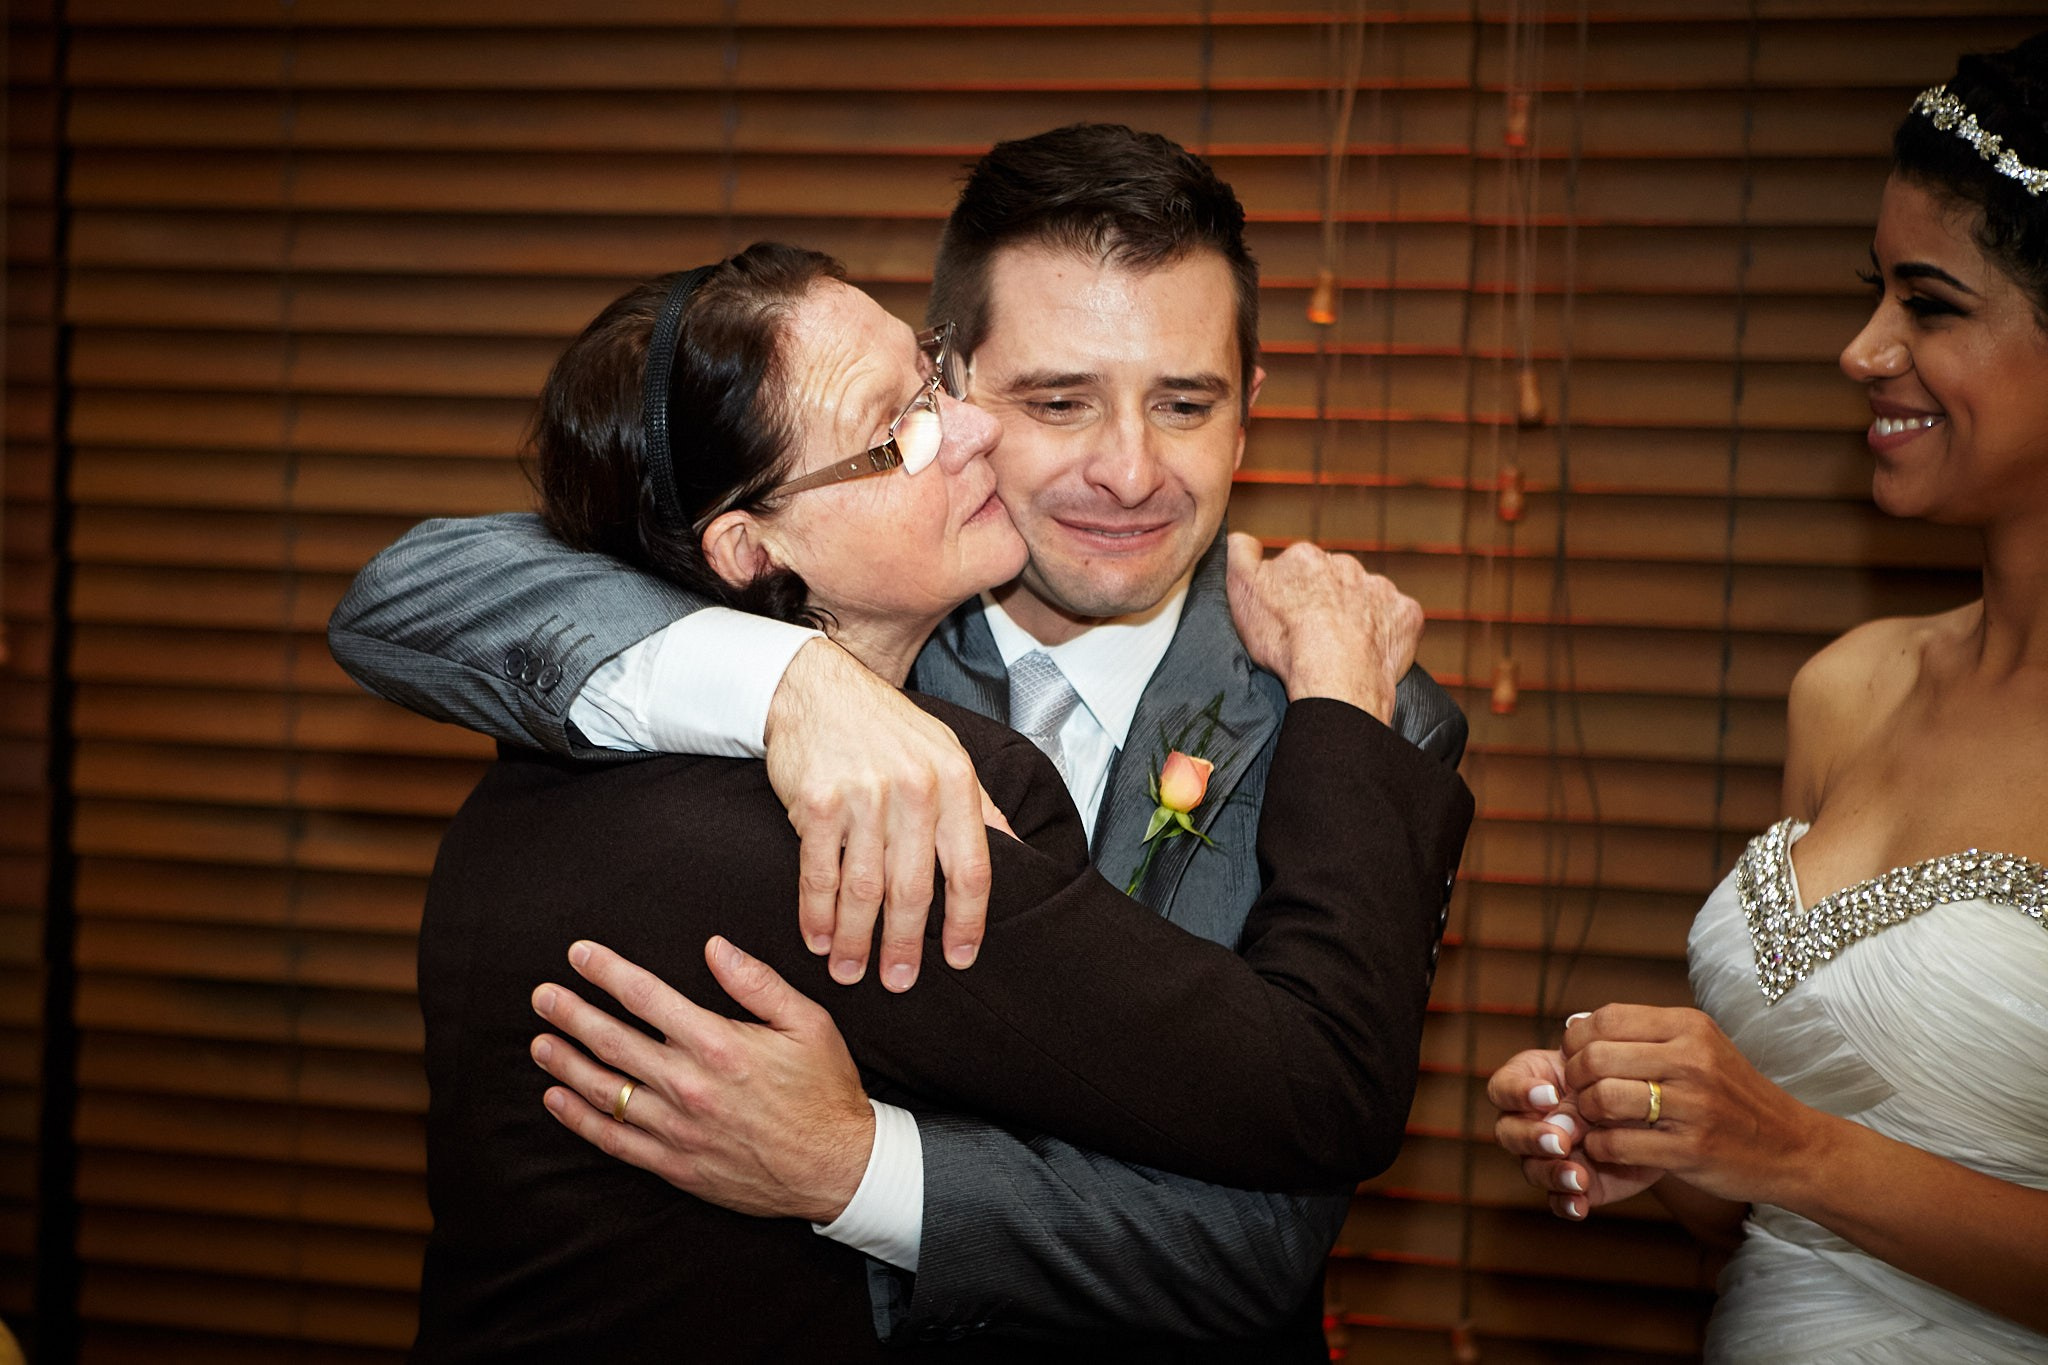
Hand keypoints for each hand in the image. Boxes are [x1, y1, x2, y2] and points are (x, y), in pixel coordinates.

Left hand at [529, 937, 875, 1222]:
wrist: (837, 1167)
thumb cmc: (825, 1091)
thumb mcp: (808, 1023)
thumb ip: (757, 982)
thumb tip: (714, 947)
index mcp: (719, 1044)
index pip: (647, 997)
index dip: (607, 972)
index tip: (579, 954)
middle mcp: (689, 1085)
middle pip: (612, 1041)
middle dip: (571, 1013)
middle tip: (542, 995)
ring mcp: (677, 1128)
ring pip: (604, 1091)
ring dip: (565, 1063)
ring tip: (539, 1042)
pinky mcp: (675, 1164)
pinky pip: (614, 1140)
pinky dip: (579, 1119)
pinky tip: (557, 1099)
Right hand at [765, 638, 1010, 989]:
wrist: (816, 687)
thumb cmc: (886, 727)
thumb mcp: (946, 752)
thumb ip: (980, 805)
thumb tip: (1021, 848)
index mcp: (956, 781)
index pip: (972, 868)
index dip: (968, 921)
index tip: (960, 959)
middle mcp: (915, 789)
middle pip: (914, 890)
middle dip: (905, 945)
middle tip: (898, 982)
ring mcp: (864, 796)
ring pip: (865, 889)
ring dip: (856, 940)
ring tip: (852, 972)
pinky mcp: (817, 802)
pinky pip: (820, 873)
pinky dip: (816, 914)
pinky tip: (818, 939)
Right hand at [1224, 533, 1422, 721]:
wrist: (1335, 679)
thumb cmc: (1285, 640)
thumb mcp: (1243, 591)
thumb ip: (1240, 553)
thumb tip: (1244, 537)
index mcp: (1306, 558)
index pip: (1297, 567)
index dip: (1290, 592)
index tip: (1287, 615)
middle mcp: (1346, 565)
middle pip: (1334, 579)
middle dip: (1326, 599)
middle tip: (1314, 634)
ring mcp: (1381, 589)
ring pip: (1367, 597)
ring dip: (1358, 613)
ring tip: (1343, 647)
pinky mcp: (1406, 614)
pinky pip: (1397, 618)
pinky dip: (1387, 631)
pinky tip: (1371, 650)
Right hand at [1488, 1047, 1664, 1220]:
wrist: (1654, 1109)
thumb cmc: (1622, 1079)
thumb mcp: (1604, 1078)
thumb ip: (1580, 1098)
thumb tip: (1561, 1127)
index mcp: (1528, 1082)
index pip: (1503, 1088)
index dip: (1518, 1094)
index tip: (1549, 1096)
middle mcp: (1529, 1121)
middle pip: (1508, 1132)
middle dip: (1532, 1138)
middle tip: (1560, 1141)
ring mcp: (1546, 1156)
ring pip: (1531, 1168)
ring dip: (1552, 1173)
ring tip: (1578, 1178)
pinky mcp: (1568, 1183)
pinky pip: (1557, 1200)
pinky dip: (1567, 1204)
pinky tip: (1580, 1205)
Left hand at [1561, 1003, 1824, 1208]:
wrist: (1793, 1147)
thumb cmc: (1734, 1096)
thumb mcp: (1701, 1048)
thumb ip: (1645, 1035)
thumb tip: (1575, 1023)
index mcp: (1690, 1027)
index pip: (1605, 1018)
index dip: (1577, 1040)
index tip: (1576, 1058)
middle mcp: (1693, 1060)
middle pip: (1596, 1057)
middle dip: (1574, 1078)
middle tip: (1579, 1092)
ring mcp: (1694, 1106)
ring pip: (1603, 1099)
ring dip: (1586, 1113)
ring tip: (1595, 1119)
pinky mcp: (1691, 1149)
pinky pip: (1618, 1144)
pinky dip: (1601, 1147)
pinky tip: (1609, 1146)